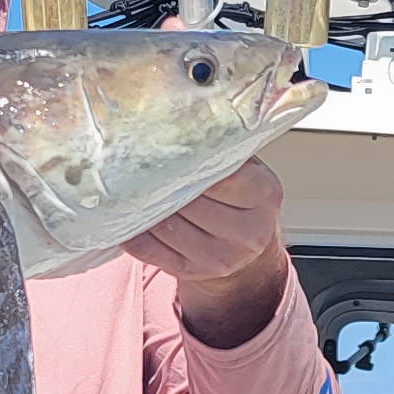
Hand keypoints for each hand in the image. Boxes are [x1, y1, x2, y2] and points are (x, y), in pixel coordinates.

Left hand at [134, 159, 292, 348]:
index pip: (222, 177)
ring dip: (144, 206)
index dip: (191, 163)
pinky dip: (133, 231)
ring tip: (132, 187)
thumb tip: (181, 121)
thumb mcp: (247, 168)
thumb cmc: (241, 199)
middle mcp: (248, 232)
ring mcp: (220, 257)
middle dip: (163, 183)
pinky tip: (129, 215)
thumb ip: (224, 149)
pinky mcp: (192, 271)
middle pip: (190, 202)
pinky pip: (149, 249)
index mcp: (264, 195)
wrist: (245, 248)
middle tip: (140, 163)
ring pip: (166, 225)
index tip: (167, 148)